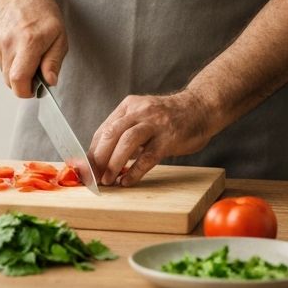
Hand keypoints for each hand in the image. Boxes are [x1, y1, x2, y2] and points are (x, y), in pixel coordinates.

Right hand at [0, 0, 66, 98]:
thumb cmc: (44, 14)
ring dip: (17, 73)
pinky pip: (2, 64)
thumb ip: (54, 62)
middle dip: (24, 83)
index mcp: (29, 42)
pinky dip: (11, 63)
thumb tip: (49, 81)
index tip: (35, 90)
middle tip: (37, 71)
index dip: (26, 91)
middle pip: (10, 81)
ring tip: (29, 56)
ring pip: (5, 74)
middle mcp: (9, 43)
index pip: (18, 79)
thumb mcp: (60, 37)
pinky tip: (20, 49)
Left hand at [89, 92, 209, 186]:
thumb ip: (125, 130)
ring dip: (113, 163)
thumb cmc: (169, 118)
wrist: (201, 107)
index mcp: (128, 106)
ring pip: (127, 142)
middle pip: (111, 133)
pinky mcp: (169, 137)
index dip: (92, 152)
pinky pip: (148, 156)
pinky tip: (127, 181)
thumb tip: (103, 157)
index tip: (86, 169)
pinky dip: (135, 171)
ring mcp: (155, 123)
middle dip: (98, 158)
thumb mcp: (143, 115)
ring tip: (108, 180)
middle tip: (93, 177)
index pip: (103, 130)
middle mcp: (139, 111)